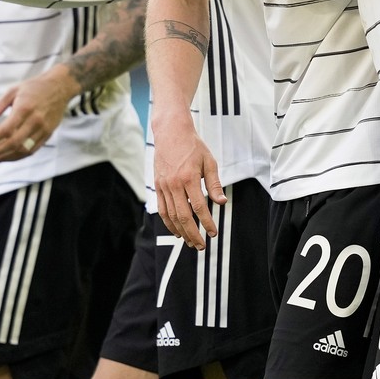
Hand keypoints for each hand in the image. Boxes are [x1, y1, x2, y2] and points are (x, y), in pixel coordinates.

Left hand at [0, 67, 77, 162]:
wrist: (60, 87)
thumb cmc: (35, 87)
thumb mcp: (14, 90)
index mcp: (25, 108)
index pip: (6, 129)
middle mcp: (35, 121)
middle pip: (14, 143)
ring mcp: (43, 129)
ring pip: (23, 150)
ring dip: (6, 158)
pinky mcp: (48, 134)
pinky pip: (33, 150)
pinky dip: (19, 156)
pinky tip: (7, 157)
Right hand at [151, 111, 224, 249]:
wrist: (170, 132)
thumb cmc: (193, 146)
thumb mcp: (209, 162)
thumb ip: (214, 184)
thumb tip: (221, 202)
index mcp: (188, 178)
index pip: (199, 207)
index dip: (206, 223)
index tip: (213, 233)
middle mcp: (174, 184)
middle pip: (183, 216)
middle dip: (192, 234)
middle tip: (201, 246)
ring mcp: (163, 186)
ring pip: (171, 215)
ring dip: (180, 231)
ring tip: (190, 242)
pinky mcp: (157, 186)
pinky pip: (162, 209)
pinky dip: (168, 222)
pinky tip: (176, 230)